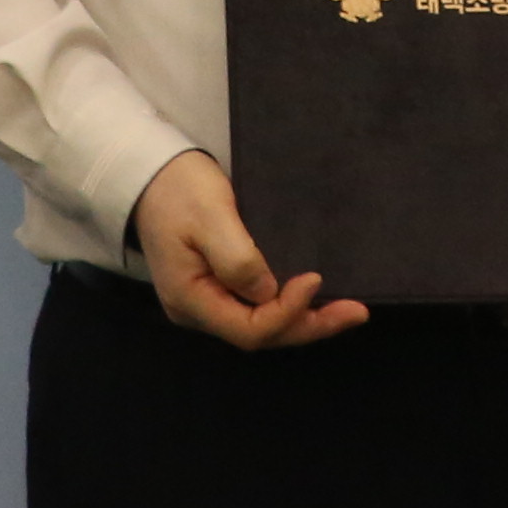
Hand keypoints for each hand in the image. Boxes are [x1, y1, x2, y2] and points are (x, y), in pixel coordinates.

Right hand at [133, 152, 367, 351]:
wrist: (151, 173)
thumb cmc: (178, 190)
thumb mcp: (209, 216)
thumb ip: (238, 258)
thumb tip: (270, 292)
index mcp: (190, 299)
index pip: (248, 329)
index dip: (287, 312)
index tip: (316, 279)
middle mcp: (199, 310)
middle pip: (260, 334)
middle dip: (309, 325)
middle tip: (356, 312)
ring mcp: (208, 301)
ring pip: (262, 324)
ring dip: (305, 319)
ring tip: (348, 310)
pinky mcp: (219, 286)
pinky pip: (257, 307)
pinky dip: (290, 305)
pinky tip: (318, 297)